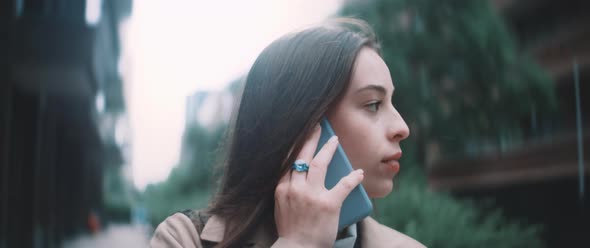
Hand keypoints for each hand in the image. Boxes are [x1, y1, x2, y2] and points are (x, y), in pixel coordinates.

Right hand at [274, 124, 363, 246]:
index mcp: (282, 189)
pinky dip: (352, 177)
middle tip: (316, 126)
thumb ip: (288, 191)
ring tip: (334, 140)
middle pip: (302, 156)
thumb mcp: (282, 208)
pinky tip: (358, 173)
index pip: (288, 161)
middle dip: (310, 138)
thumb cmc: (291, 231)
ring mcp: (311, 195)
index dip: (295, 145)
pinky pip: (343, 185)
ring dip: (328, 149)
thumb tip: (300, 178)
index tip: (300, 135)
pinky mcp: (328, 204)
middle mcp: (295, 188)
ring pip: (319, 163)